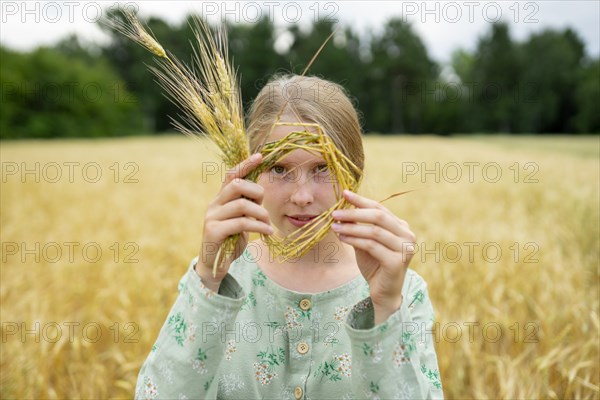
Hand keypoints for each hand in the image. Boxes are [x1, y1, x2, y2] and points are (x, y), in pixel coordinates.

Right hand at [195, 153, 273, 291]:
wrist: (214, 266)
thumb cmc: (230, 242)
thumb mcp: (241, 220)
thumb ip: (247, 206)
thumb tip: (260, 190)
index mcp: (221, 199)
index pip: (231, 174)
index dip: (245, 164)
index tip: (260, 156)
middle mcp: (214, 204)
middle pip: (236, 185)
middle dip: (256, 192)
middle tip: (264, 207)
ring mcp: (211, 217)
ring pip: (241, 205)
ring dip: (261, 214)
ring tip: (268, 225)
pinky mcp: (213, 231)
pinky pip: (240, 223)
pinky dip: (258, 226)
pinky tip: (266, 232)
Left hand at [331, 190, 415, 322]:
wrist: (383, 292)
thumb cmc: (374, 265)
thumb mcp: (365, 242)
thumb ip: (359, 226)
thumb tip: (343, 208)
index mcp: (402, 227)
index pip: (380, 208)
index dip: (361, 200)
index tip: (344, 193)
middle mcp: (407, 235)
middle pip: (378, 216)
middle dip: (354, 212)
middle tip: (335, 212)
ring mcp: (405, 248)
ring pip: (374, 231)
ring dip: (351, 227)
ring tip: (334, 226)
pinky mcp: (397, 262)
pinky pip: (372, 246)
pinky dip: (354, 240)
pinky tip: (342, 238)